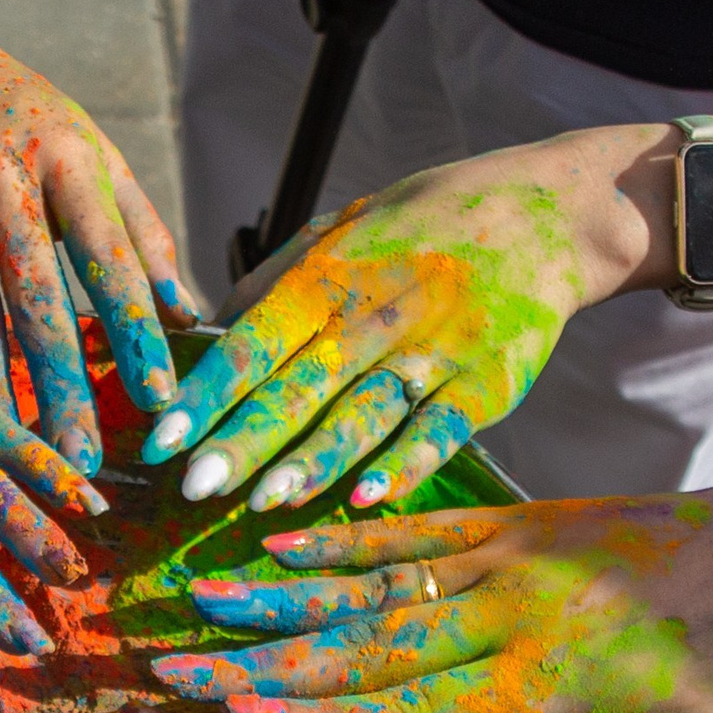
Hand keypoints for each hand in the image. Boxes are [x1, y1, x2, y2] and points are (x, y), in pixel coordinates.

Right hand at [0, 28, 193, 468]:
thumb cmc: (16, 113)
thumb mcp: (88, 149)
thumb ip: (140, 230)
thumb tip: (188, 311)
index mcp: (65, 157)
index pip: (110, 257)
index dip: (135, 329)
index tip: (159, 396)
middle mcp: (0, 174)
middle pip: (36, 294)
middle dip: (61, 381)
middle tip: (79, 455)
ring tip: (9, 446)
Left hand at [146, 131, 663, 510]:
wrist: (552, 210)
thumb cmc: (429, 222)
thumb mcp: (346, 225)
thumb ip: (279, 280)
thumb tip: (209, 333)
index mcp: (332, 275)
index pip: (256, 339)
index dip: (206, 390)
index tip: (160, 436)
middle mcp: (379, 312)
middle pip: (301, 386)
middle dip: (243, 440)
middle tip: (192, 488)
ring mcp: (438, 349)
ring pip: (365, 412)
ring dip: (313, 461)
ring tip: (264, 502)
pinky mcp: (489, 382)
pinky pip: (441, 429)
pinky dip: (405, 465)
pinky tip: (366, 499)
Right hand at [149, 499, 712, 712]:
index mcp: (550, 681)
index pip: (416, 709)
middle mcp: (510, 614)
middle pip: (367, 646)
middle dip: (264, 664)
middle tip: (173, 673)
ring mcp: (503, 558)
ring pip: (371, 583)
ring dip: (277, 596)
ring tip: (195, 603)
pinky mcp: (509, 520)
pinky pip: (409, 530)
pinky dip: (338, 539)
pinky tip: (273, 545)